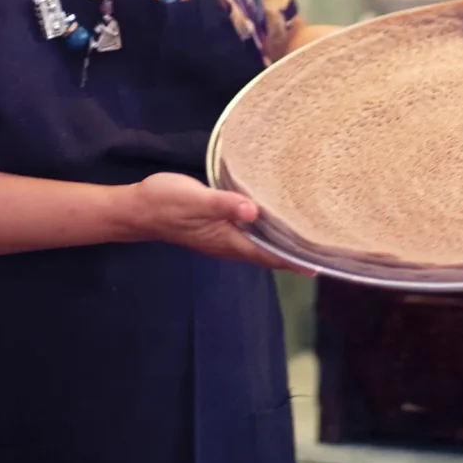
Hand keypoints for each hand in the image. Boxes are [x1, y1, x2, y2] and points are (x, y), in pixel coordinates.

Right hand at [113, 172, 311, 274]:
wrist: (138, 208)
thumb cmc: (166, 202)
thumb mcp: (195, 200)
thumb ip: (224, 204)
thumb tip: (255, 212)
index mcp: (228, 240)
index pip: (268, 255)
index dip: (294, 259)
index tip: (321, 262)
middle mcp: (228, 244)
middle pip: (268, 253)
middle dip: (293, 252)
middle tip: (323, 246)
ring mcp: (221, 237)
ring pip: (259, 245)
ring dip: (280, 242)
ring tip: (306, 234)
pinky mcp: (216, 227)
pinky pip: (248, 234)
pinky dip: (265, 230)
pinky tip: (272, 217)